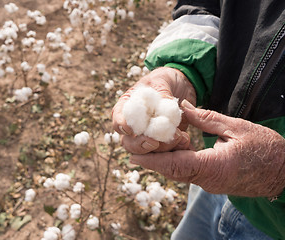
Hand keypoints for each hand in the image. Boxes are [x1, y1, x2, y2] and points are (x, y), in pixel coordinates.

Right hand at [112, 67, 195, 153]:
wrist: (184, 85)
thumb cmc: (166, 78)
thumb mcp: (162, 80)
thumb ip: (161, 94)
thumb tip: (163, 106)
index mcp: (128, 106)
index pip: (118, 117)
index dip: (121, 125)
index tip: (129, 129)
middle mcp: (136, 124)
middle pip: (129, 142)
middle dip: (139, 145)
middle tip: (153, 143)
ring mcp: (149, 134)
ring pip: (147, 151)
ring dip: (162, 148)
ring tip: (179, 136)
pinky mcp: (165, 140)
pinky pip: (166, 152)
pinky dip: (175, 149)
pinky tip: (185, 140)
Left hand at [130, 100, 284, 197]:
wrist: (283, 172)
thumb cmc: (265, 148)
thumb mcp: (236, 127)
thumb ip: (206, 119)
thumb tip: (182, 108)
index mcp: (213, 167)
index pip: (175, 165)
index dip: (152, 161)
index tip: (134, 157)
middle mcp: (207, 180)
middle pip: (172, 171)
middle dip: (151, 162)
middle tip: (132, 150)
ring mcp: (209, 183)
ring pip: (178, 173)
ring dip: (161, 162)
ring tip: (144, 150)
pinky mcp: (212, 182)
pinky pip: (187, 174)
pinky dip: (174, 163)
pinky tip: (168, 152)